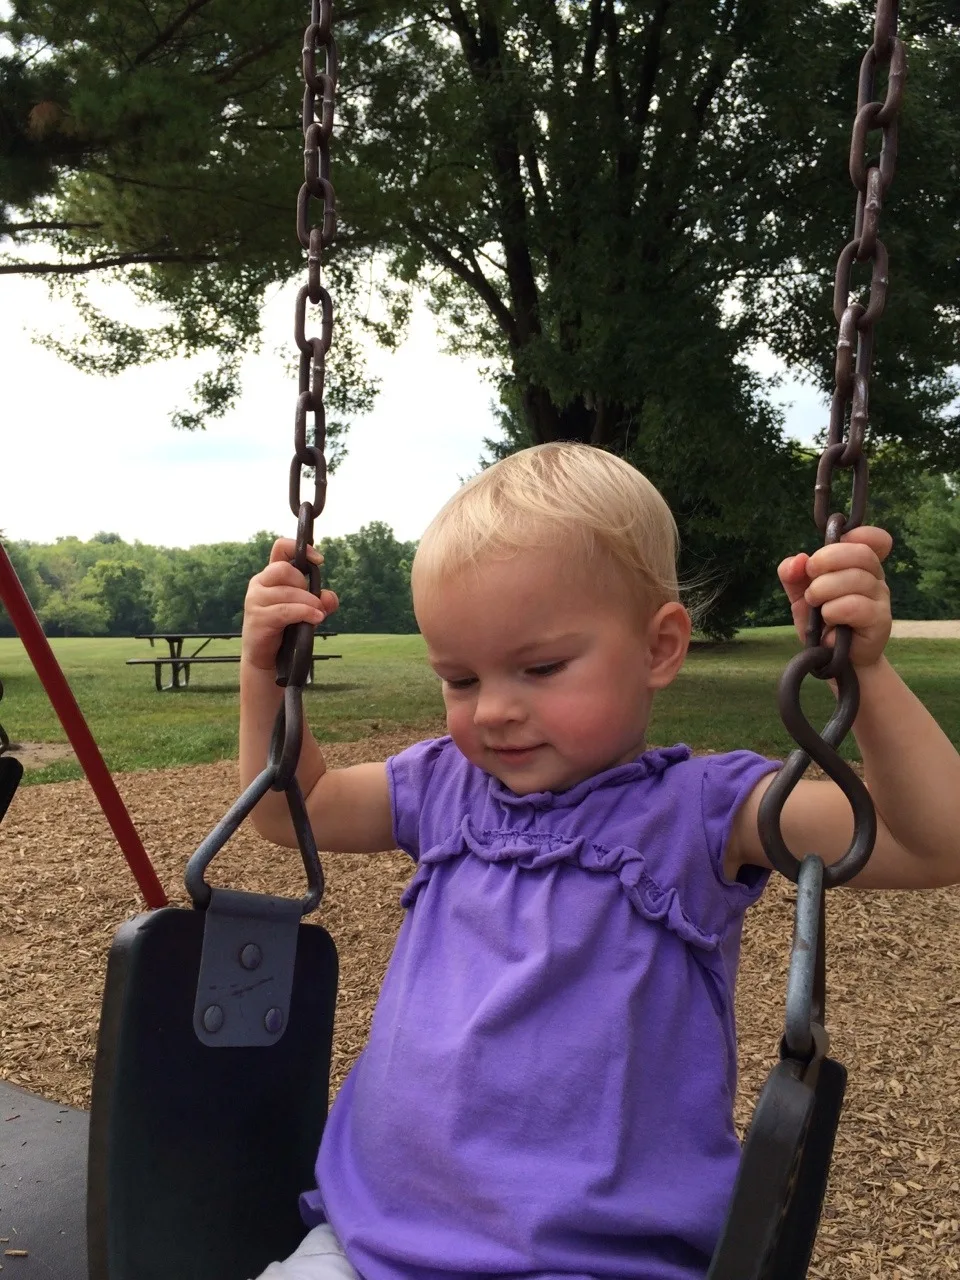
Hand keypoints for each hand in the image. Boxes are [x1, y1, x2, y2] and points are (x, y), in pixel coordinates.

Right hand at [242, 538, 338, 671]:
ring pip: (287, 591)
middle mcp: (260, 583)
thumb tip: (329, 596)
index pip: (280, 548)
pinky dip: (304, 613)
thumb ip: (322, 601)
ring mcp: (255, 600)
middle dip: (304, 584)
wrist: (267, 658)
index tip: (319, 560)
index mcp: (271, 576)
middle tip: (314, 602)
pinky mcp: (257, 618)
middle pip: (284, 569)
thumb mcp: (307, 611)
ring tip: (319, 615)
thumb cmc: (286, 630)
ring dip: (309, 603)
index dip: (299, 547)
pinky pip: (285, 610)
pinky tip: (316, 619)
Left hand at [778, 526, 892, 667]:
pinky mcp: (880, 621)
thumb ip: (793, 575)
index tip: (837, 543)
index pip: (876, 540)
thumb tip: (798, 560)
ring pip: (855, 579)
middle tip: (810, 574)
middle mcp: (875, 579)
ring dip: (824, 589)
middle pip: (860, 553)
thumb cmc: (822, 624)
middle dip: (827, 559)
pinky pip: (855, 605)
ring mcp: (881, 599)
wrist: (833, 661)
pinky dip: (833, 610)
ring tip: (814, 603)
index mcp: (860, 567)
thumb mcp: (801, 595)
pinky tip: (828, 619)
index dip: (860, 534)